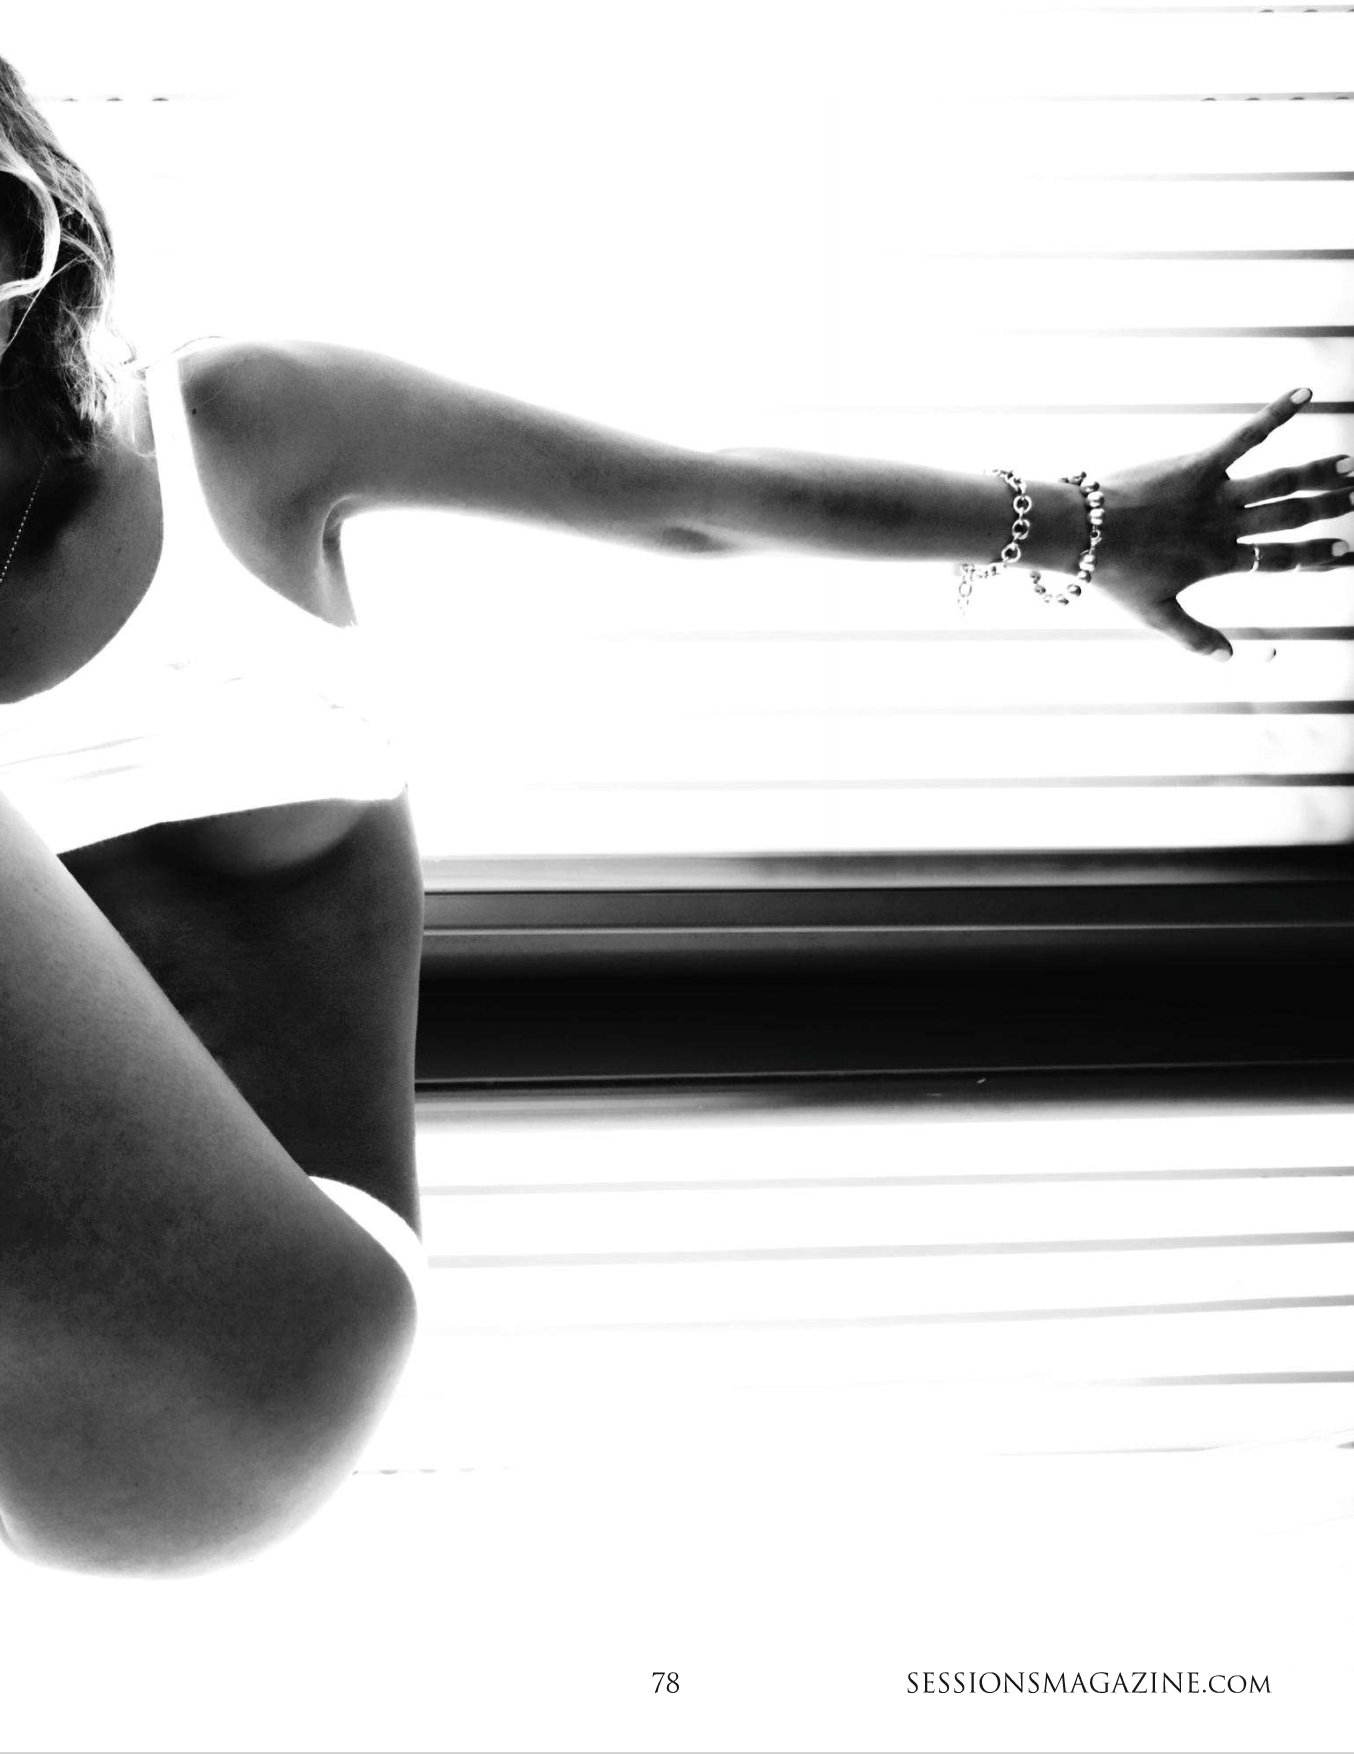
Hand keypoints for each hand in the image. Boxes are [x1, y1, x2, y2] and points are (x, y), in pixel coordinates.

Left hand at [1088, 389, 1352, 660]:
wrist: (1081, 533)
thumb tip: (1230, 660)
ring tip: (1349, 466)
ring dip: (1317, 472)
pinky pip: (1245, 436)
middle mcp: (1224, 527)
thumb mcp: (1154, 614)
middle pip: (1289, 519)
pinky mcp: (1199, 463)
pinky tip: (1305, 393)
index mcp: (1217, 561)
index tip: (1345, 554)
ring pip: (1279, 481)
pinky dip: (1276, 414)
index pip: (1278, 560)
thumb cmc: (1114, 574)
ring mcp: (1214, 494)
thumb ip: (1195, 637)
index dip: (1314, 557)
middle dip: (1327, 510)